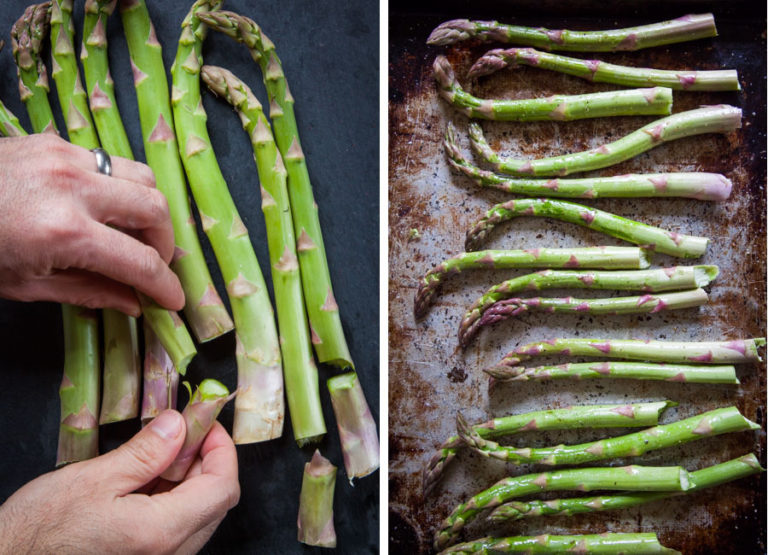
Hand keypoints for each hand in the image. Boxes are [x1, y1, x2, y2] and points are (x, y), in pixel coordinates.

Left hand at [0, 133, 184, 315]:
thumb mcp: (27, 285)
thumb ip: (90, 292)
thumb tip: (134, 304)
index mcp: (65, 233)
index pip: (140, 262)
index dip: (164, 285)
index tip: (174, 299)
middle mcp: (74, 188)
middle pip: (156, 208)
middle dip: (165, 242)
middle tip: (153, 263)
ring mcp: (66, 157)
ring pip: (141, 176)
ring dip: (148, 208)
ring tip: (133, 232)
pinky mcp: (55, 142)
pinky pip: (109, 161)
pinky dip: (118, 186)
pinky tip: (101, 206)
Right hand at [0, 410, 239, 553]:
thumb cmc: (39, 532)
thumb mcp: (94, 479)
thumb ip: (146, 452)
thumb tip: (179, 425)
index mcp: (160, 533)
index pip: (222, 488)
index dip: (223, 450)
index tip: (208, 424)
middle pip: (215, 503)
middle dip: (208, 461)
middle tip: (187, 432)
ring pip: (198, 517)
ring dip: (191, 480)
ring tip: (165, 451)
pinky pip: (177, 530)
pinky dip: (174, 500)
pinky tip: (150, 479)